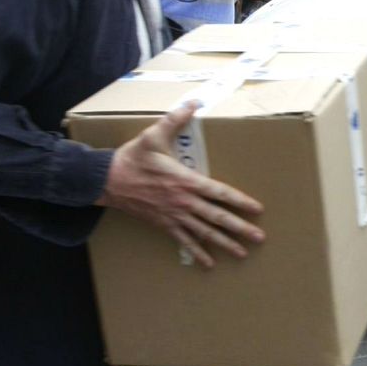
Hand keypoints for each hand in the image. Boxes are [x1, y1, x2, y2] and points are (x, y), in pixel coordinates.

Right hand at [96, 103, 264, 266]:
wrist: (107, 181)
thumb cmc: (133, 157)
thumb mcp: (154, 134)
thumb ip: (176, 118)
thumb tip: (195, 101)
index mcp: (186, 180)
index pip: (220, 193)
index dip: (240, 201)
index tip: (258, 209)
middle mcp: (184, 202)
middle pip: (217, 217)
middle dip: (240, 228)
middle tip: (260, 238)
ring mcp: (174, 216)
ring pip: (204, 233)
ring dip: (224, 243)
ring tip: (243, 253)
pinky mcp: (164, 224)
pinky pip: (184, 241)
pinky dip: (198, 252)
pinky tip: (210, 264)